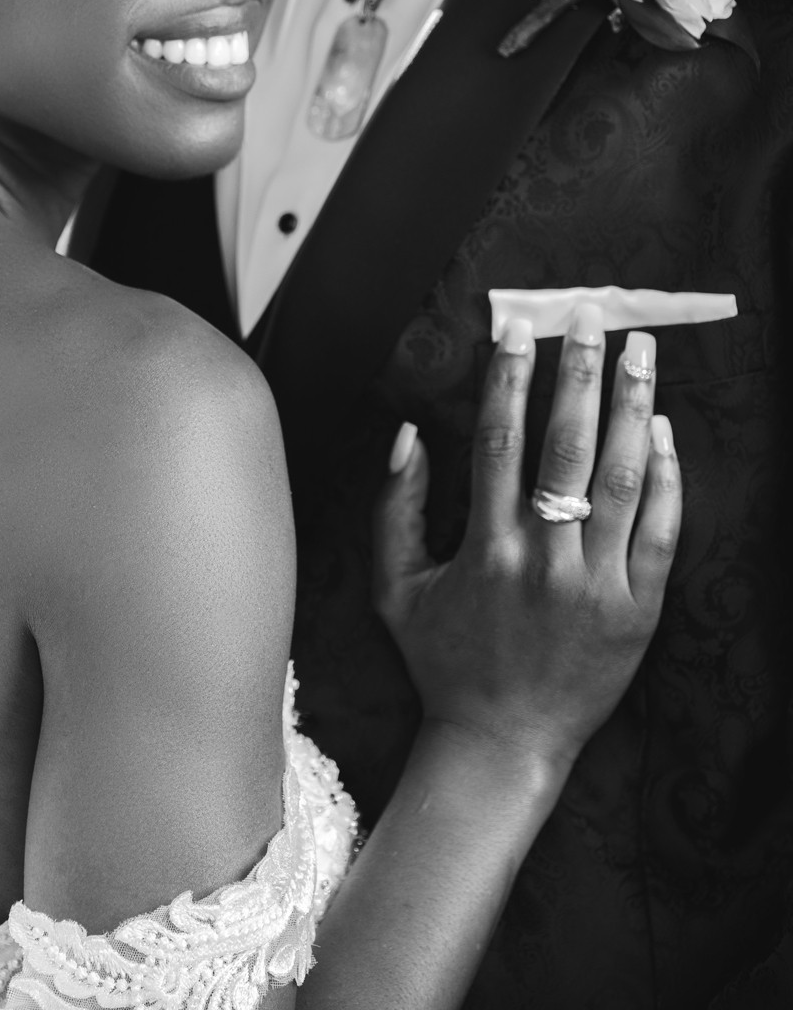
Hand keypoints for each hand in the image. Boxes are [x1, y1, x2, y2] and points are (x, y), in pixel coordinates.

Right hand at [372, 310, 680, 777]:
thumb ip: (393, 508)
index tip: (519, 328)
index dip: (509, 376)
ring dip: (632, 407)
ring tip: (641, 354)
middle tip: (593, 318)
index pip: (500, 438)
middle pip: (567, 444)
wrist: (502, 744)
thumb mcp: (396, 587)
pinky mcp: (638, 613)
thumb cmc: (445, 662)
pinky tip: (664, 432)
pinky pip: (661, 533)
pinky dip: (668, 479)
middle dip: (579, 372)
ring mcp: (596, 586)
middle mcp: (543, 558)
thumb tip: (407, 433)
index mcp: (484, 546)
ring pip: (623, 478)